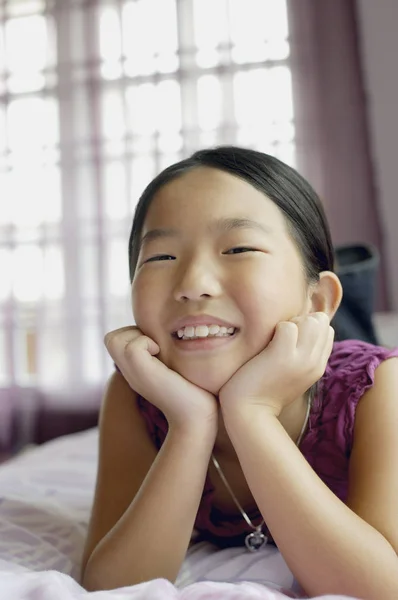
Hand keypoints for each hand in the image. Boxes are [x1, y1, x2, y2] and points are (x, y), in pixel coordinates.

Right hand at [104, 326, 217, 431]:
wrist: (197, 417)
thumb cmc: (194, 392)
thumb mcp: (174, 367)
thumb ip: (164, 353)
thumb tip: (167, 335)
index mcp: (134, 370)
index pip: (115, 340)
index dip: (133, 334)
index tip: (155, 344)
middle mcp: (129, 372)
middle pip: (110, 338)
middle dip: (132, 332)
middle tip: (154, 345)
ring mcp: (133, 374)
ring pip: (113, 339)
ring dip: (137, 336)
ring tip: (157, 349)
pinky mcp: (142, 373)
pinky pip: (132, 346)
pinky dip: (146, 342)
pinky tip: (160, 353)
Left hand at [219, 312, 333, 416]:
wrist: (249, 412)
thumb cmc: (263, 388)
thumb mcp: (292, 372)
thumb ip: (301, 353)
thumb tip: (299, 328)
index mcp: (318, 366)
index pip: (326, 330)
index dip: (307, 326)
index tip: (289, 339)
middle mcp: (314, 362)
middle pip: (321, 321)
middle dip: (300, 320)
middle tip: (280, 337)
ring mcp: (301, 359)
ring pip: (309, 320)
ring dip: (289, 323)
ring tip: (274, 340)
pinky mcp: (283, 356)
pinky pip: (286, 326)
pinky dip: (274, 329)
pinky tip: (265, 345)